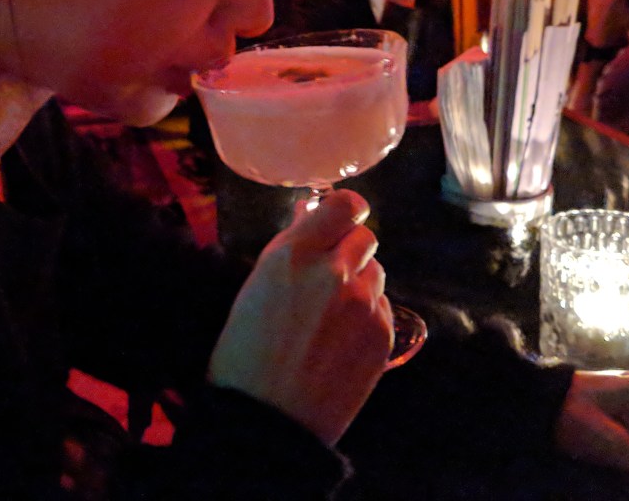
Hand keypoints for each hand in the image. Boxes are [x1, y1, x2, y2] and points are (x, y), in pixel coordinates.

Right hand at [208, 189, 392, 445]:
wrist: (268, 422)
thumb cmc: (244, 356)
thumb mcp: (254, 288)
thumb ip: (289, 248)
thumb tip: (309, 215)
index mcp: (294, 255)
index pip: (344, 205)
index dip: (345, 211)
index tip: (339, 221)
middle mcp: (334, 272)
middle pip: (364, 238)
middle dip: (348, 250)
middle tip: (327, 276)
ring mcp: (364, 305)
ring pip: (376, 273)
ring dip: (359, 283)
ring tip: (331, 316)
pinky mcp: (383, 336)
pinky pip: (384, 307)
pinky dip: (367, 315)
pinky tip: (340, 341)